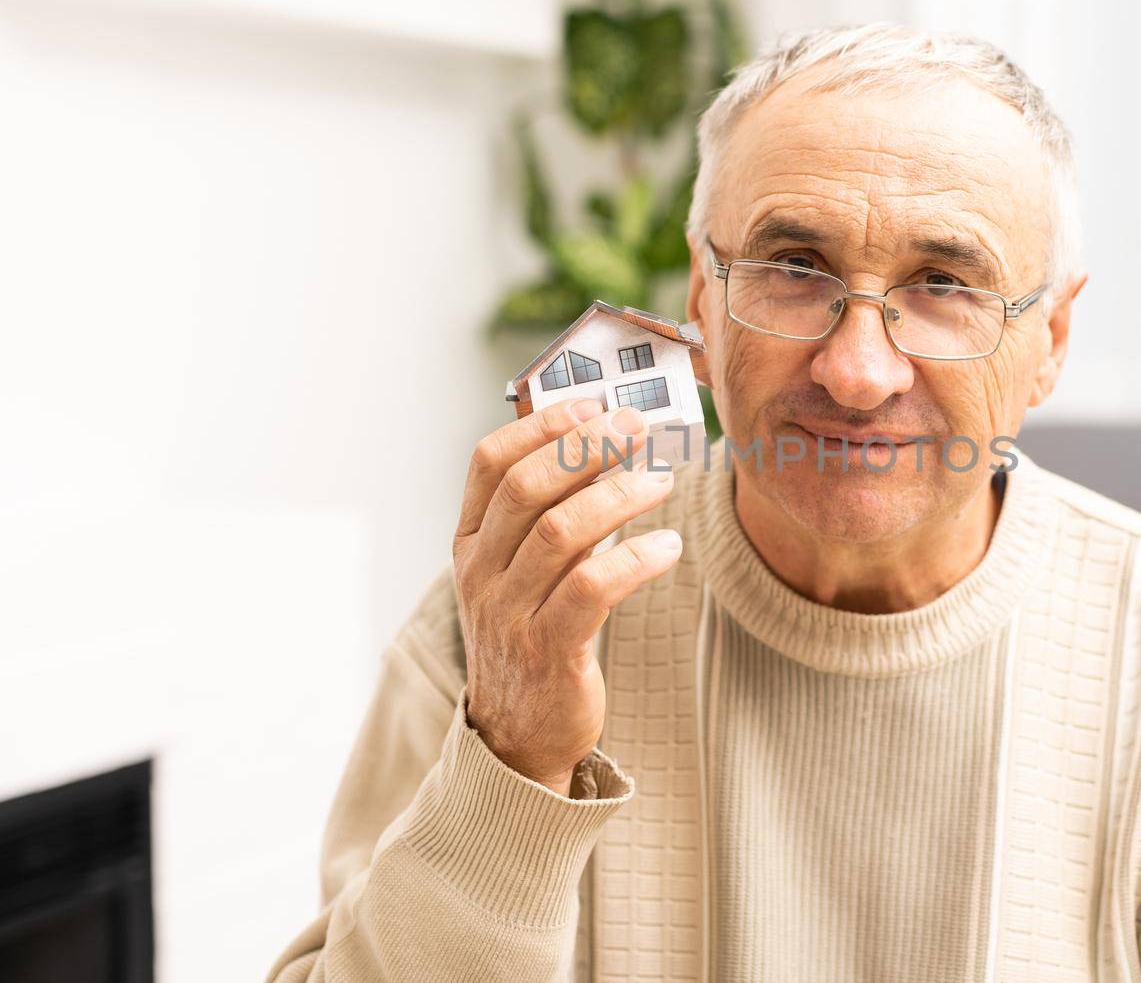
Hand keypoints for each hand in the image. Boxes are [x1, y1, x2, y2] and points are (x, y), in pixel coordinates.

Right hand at [452, 397, 680, 794]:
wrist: (518, 735)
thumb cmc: (533, 634)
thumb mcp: (522, 571)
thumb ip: (547, 514)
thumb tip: (599, 443)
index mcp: (470, 542)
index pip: (489, 462)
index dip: (541, 425)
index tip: (593, 404)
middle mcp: (482, 572)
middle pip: (528, 488)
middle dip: (588, 448)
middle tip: (638, 430)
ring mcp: (510, 613)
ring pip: (562, 532)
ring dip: (620, 496)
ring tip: (663, 480)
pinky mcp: (550, 651)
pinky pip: (593, 589)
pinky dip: (636, 559)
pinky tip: (669, 547)